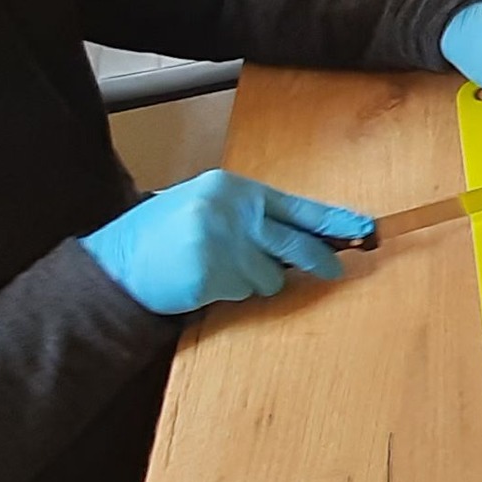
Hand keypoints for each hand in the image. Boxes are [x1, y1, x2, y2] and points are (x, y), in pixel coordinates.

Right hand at [81, 170, 371, 314]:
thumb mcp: (208, 208)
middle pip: (297, 241)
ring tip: (220, 271)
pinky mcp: (214, 273)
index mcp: (233, 187)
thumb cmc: (164, 237)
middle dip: (319, 259)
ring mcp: (223, 241)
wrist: (117, 264)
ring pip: (272, 275)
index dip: (334, 220)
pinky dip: (231, 293)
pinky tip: (205, 282)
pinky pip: (245, 292)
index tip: (364, 228)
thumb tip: (305, 235)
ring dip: (255, 280)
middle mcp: (231, 209)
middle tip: (333, 270)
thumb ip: (253, 217)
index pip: (297, 204)